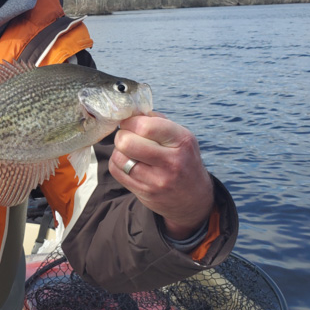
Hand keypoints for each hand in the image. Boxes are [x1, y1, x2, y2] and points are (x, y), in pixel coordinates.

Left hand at [109, 113, 213, 239]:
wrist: (194, 198)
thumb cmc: (183, 159)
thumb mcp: (181, 137)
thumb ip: (157, 122)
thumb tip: (131, 112)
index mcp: (182, 141)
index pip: (145, 126)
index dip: (131, 121)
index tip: (130, 123)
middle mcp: (171, 161)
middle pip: (126, 142)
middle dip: (121, 135)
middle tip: (127, 136)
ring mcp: (157, 180)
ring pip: (118, 157)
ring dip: (118, 150)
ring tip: (129, 150)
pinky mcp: (145, 193)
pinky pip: (116, 171)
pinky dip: (117, 163)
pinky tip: (128, 162)